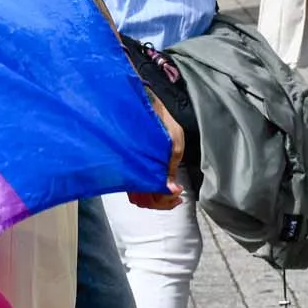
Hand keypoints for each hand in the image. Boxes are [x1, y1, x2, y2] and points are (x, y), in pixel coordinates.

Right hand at [130, 90, 184, 210]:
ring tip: (170, 192)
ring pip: (137, 196)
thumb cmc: (160, 121)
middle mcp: (132, 170)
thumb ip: (171, 168)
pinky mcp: (130, 165)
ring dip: (154, 198)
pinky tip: (160, 182)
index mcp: (141, 166)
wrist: (146, 104)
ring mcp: (129, 169)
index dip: (164, 200)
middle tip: (176, 197)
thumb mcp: (174, 143)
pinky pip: (135, 186)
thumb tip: (172, 189)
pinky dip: (148, 190)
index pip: (149, 197)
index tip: (177, 193)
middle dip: (160, 203)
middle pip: (142, 201)